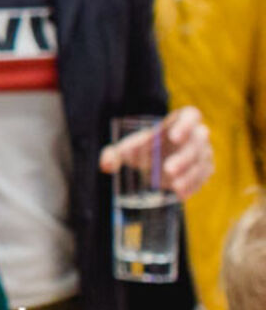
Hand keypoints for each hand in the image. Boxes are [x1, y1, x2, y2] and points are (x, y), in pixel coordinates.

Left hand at [98, 107, 213, 198]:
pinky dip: (193, 186)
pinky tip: (181, 194)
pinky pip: (203, 177)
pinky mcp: (204, 170)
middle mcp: (195, 136)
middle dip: (184, 157)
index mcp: (178, 121)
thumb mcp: (125, 149)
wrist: (151, 165)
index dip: (186, 124)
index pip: (191, 116)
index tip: (173, 137)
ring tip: (175, 185)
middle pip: (197, 143)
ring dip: (190, 174)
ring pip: (202, 161)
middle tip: (168, 169)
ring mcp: (203, 153)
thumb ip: (113, 154)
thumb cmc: (140, 150)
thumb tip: (106, 165)